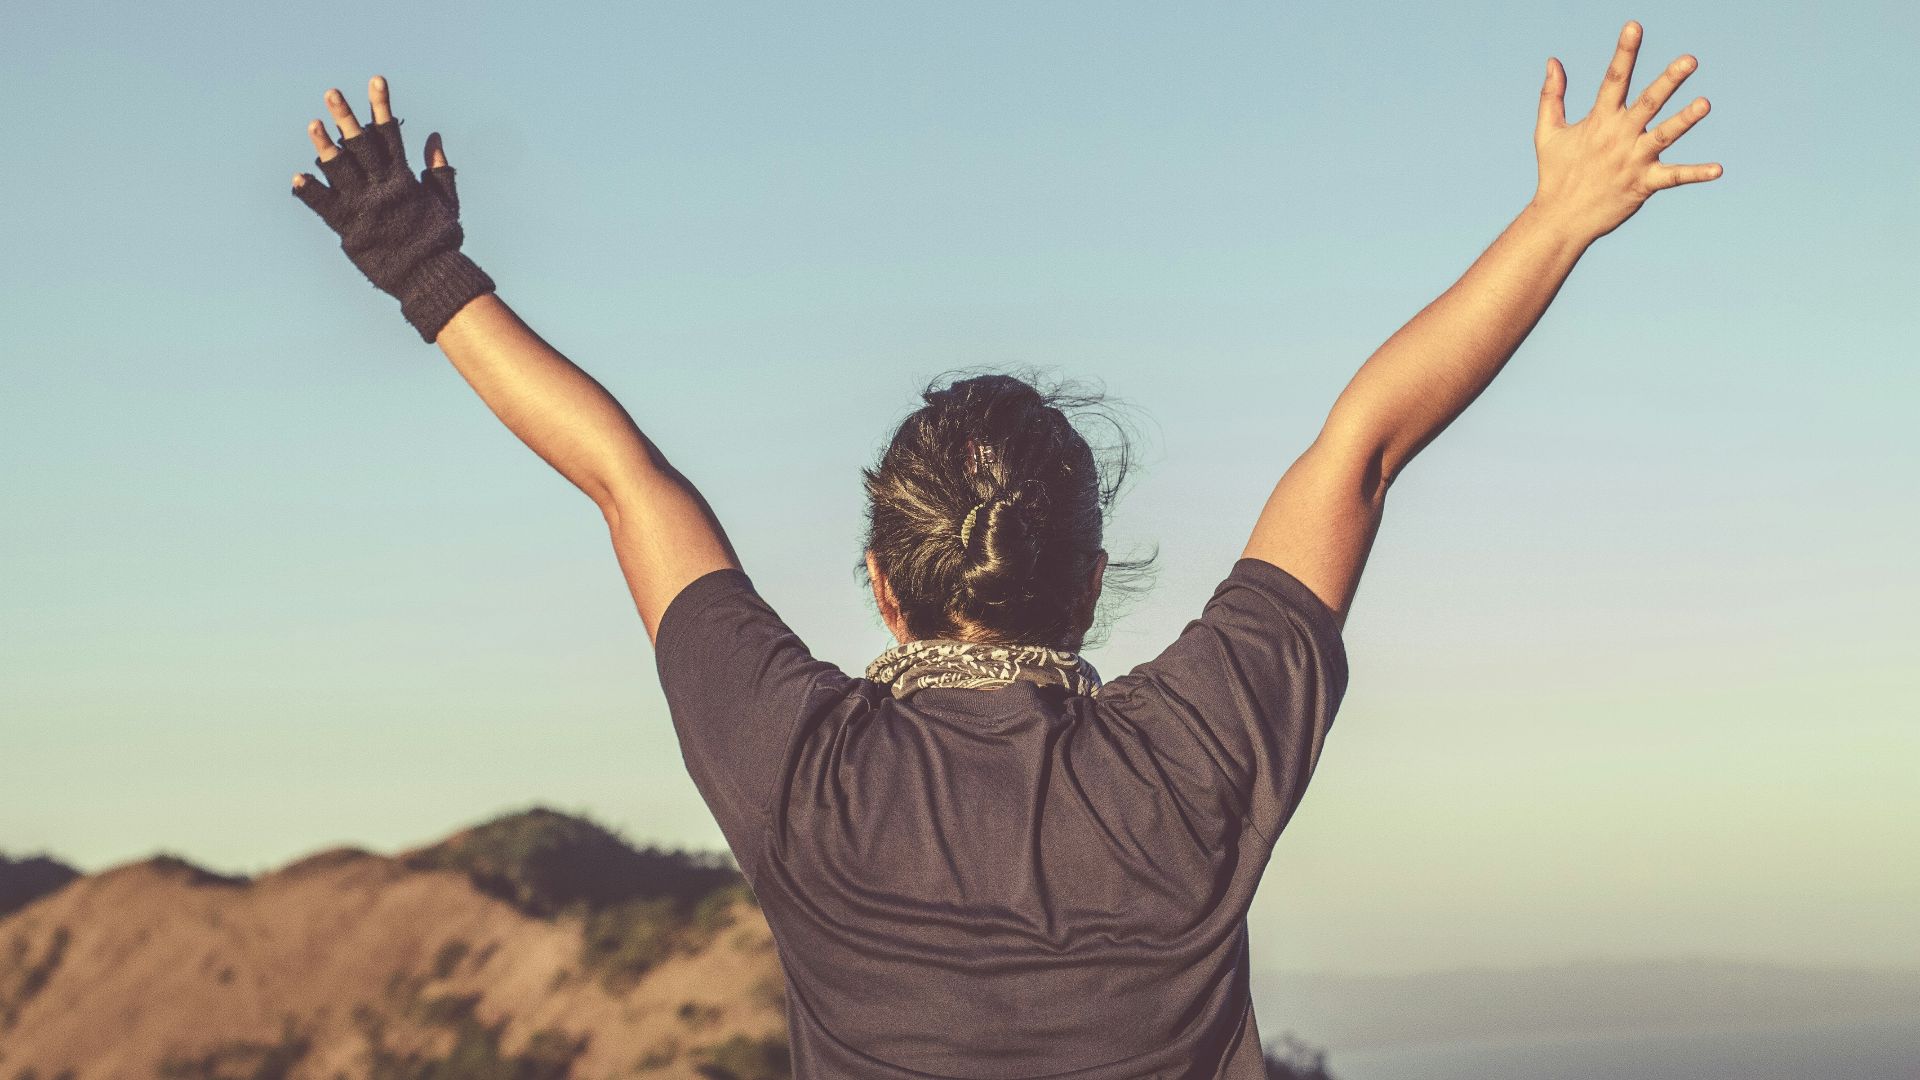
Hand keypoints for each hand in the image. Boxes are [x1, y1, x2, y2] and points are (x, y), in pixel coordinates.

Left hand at [290, 76, 494, 343]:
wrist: (429, 278)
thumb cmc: (440, 241)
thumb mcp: (446, 202)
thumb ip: (438, 169)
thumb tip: (433, 137)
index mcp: (404, 179)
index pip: (390, 134)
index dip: (381, 106)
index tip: (375, 80)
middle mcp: (382, 188)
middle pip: (361, 145)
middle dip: (347, 117)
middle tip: (331, 93)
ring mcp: (364, 207)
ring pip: (340, 170)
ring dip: (325, 146)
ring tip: (313, 124)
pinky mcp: (350, 228)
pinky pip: (326, 208)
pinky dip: (311, 193)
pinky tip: (296, 178)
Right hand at [1530, 21, 1721, 242]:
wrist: (1560, 219)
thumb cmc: (1555, 174)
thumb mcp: (1547, 132)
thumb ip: (1551, 95)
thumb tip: (1553, 61)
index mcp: (1599, 121)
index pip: (1613, 79)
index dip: (1625, 51)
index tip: (1635, 25)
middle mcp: (1618, 137)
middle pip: (1647, 103)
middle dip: (1668, 81)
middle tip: (1689, 60)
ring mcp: (1632, 161)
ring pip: (1664, 136)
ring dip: (1685, 120)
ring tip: (1705, 103)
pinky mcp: (1643, 185)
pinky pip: (1674, 177)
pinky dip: (1695, 174)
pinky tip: (1718, 169)